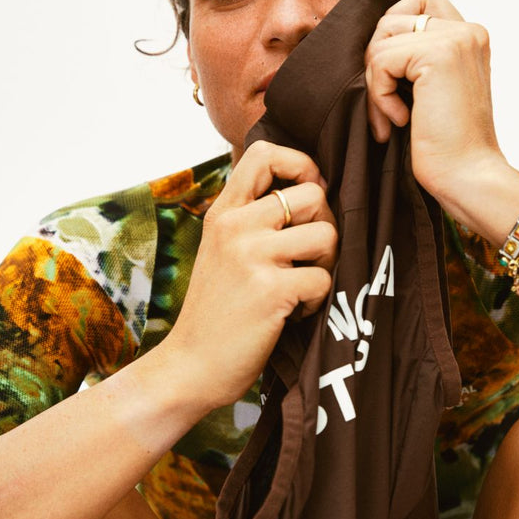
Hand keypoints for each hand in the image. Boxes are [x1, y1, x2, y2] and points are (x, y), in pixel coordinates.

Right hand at [164, 141, 337, 409]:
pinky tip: (293, 311)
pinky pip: (324, 278)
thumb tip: (314, 189)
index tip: (307, 195)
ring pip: (327, 234)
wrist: (191, 366)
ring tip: (301, 285)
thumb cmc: (216, 308)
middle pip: (314, 194)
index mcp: (224, 211)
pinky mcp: (271, 290)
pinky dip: (317, 300)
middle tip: (308, 257)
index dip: (300, 165)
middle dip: (324, 226)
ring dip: (326, 264)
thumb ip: (254, 216)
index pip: (265, 152)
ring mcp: (251, 256)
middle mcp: (235, 225)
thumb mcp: (221, 248)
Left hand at [364, 0, 504, 209]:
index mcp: (469, 37)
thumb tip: (372, 40)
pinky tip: (401, 121)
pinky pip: (381, 60)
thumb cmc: (445, 144)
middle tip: (385, 104)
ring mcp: (456, 39)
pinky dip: (379, 95)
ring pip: (382, 39)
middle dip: (377, 62)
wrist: (466, 177)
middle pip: (392, 18)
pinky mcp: (439, 54)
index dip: (392, 35)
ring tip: (393, 118)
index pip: (418, 2)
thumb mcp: (429, 91)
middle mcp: (468, 30)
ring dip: (376, 83)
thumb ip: (414, 58)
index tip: (394, 79)